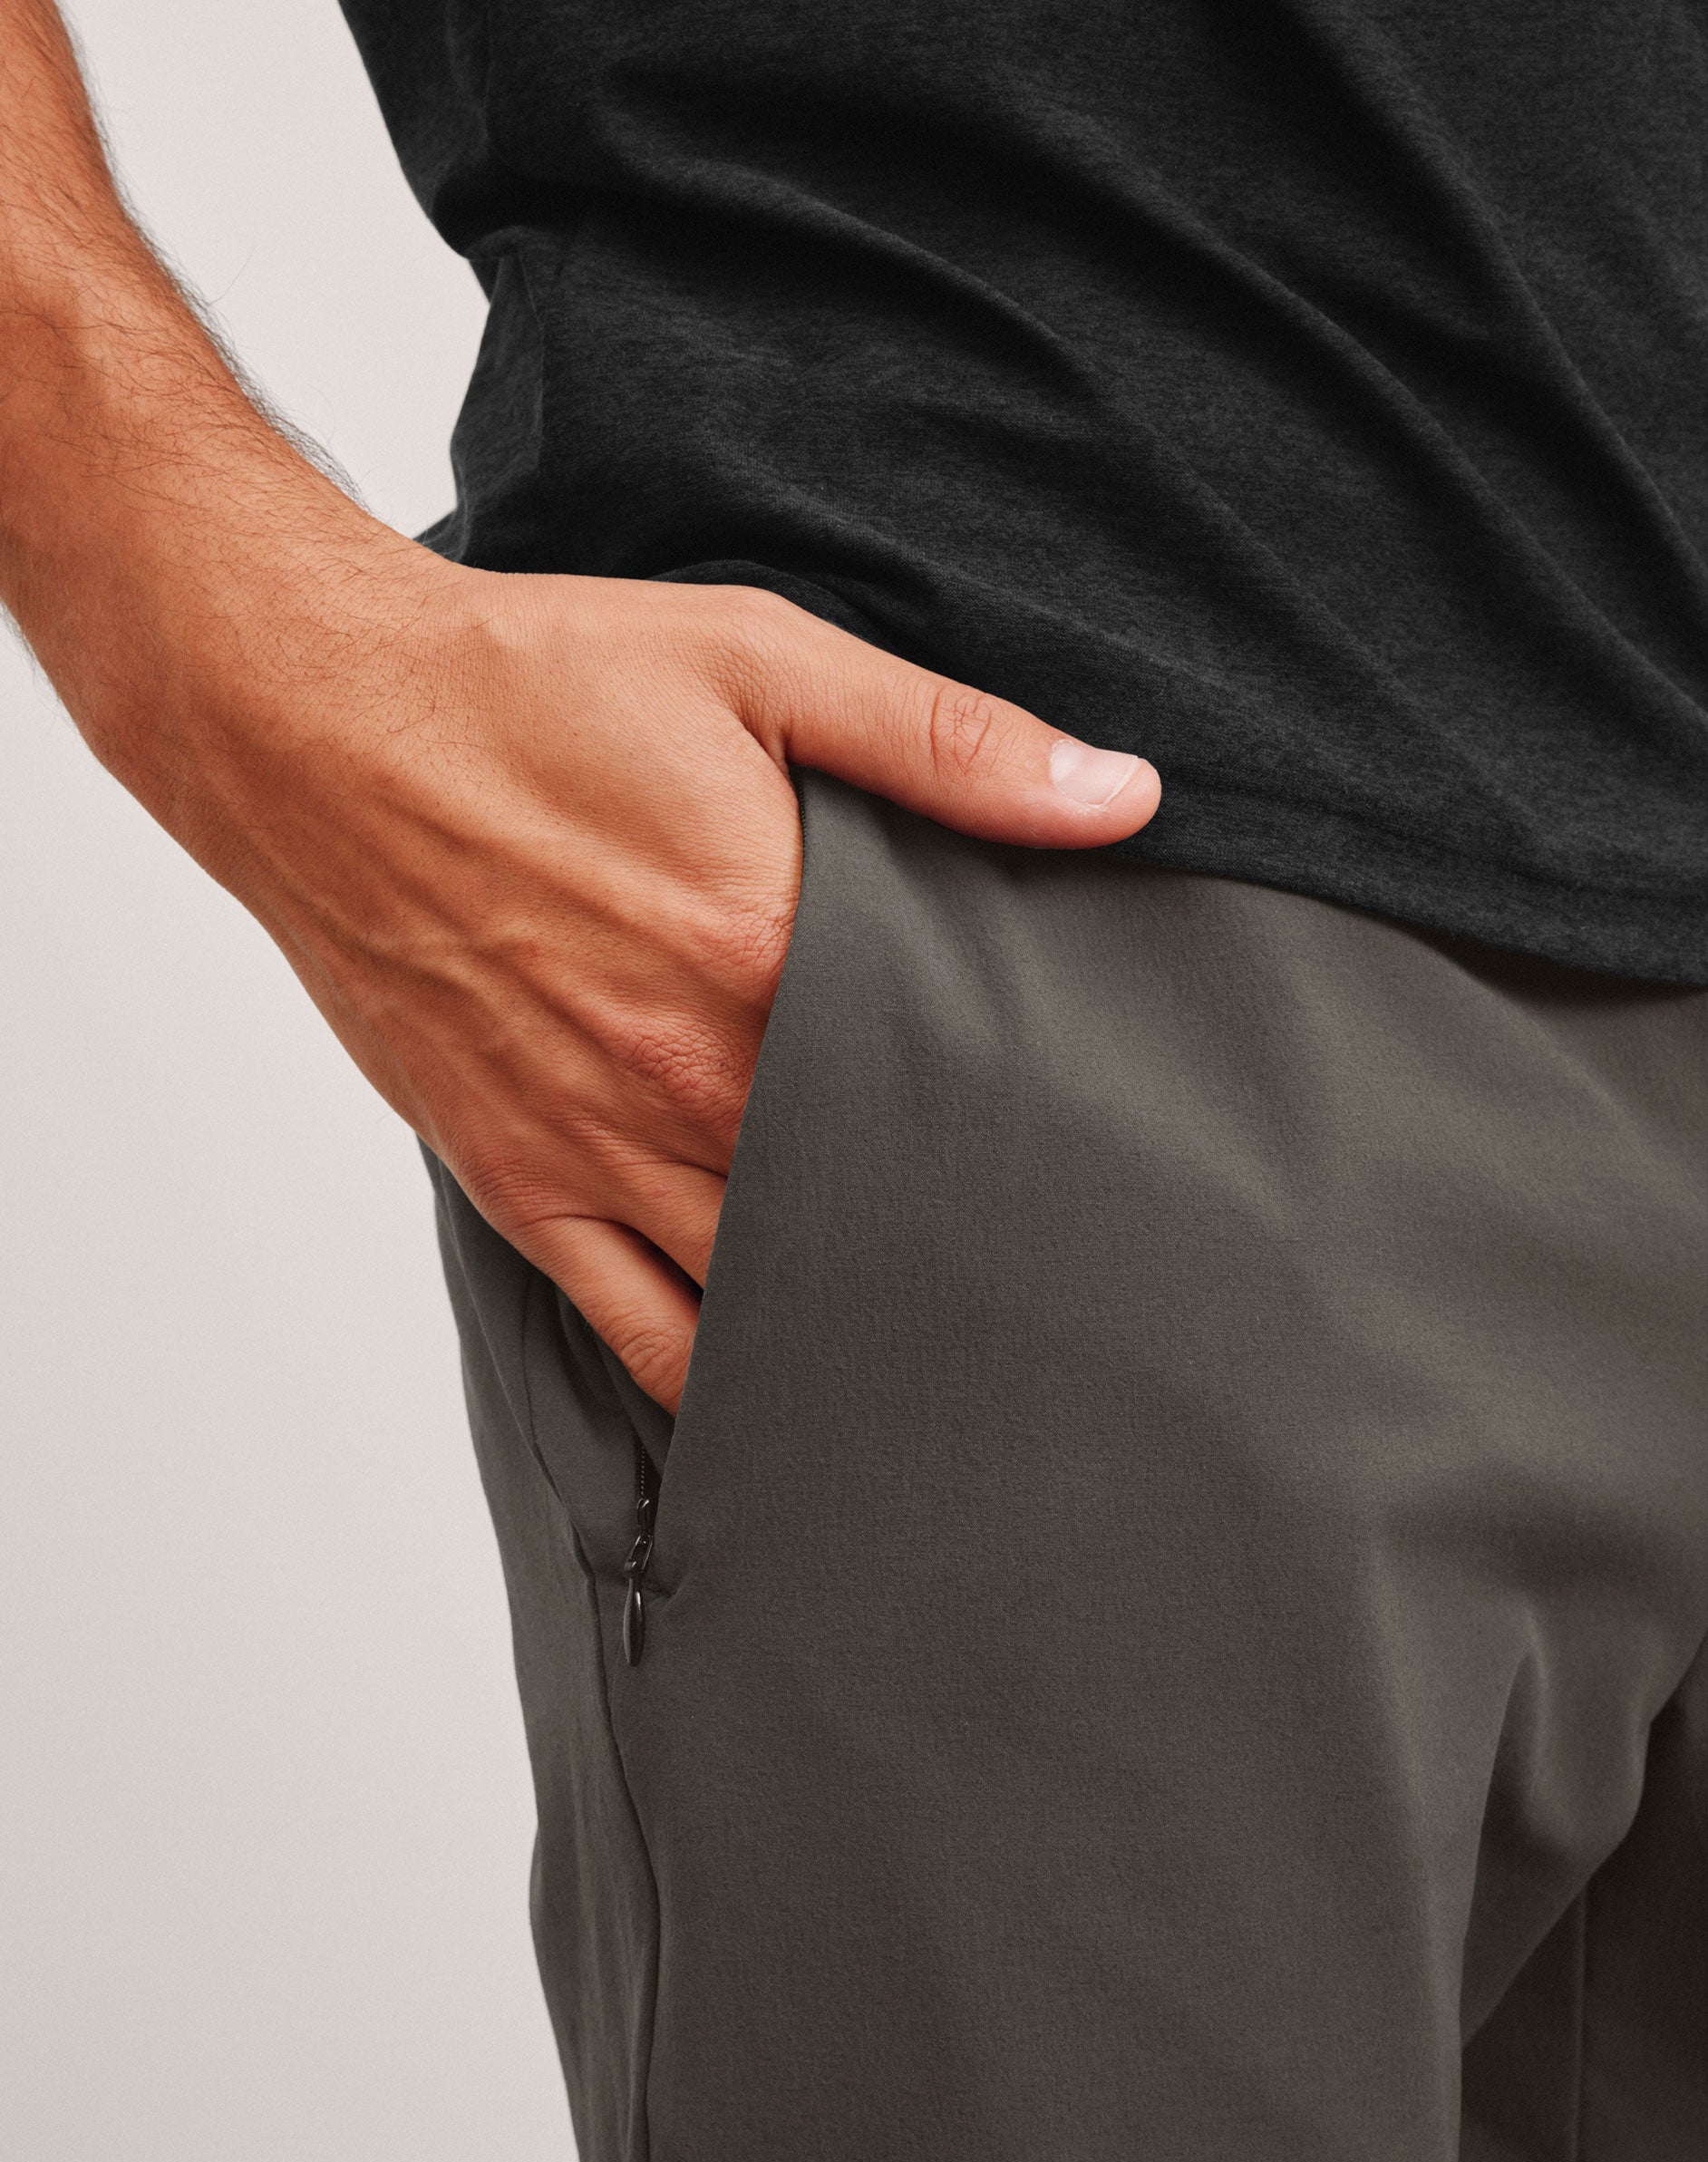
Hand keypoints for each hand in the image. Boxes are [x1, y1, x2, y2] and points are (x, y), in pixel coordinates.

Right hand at [0, 1, 1157, 1410]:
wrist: (315, 724)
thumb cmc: (527, 687)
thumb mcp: (758, 664)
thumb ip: (946, 743)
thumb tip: (1118, 797)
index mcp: (767, 958)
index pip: (947, 1097)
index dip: (1027, 1141)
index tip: (1094, 1171)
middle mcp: (689, 1077)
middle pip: (865, 1210)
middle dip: (950, 1243)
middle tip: (1045, 1284)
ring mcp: (599, 1145)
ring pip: (760, 1294)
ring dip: (849, 1325)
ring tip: (943, 1361)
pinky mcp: (519, 1178)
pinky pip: (632, 1326)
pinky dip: (712, 1376)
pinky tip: (778, 1398)